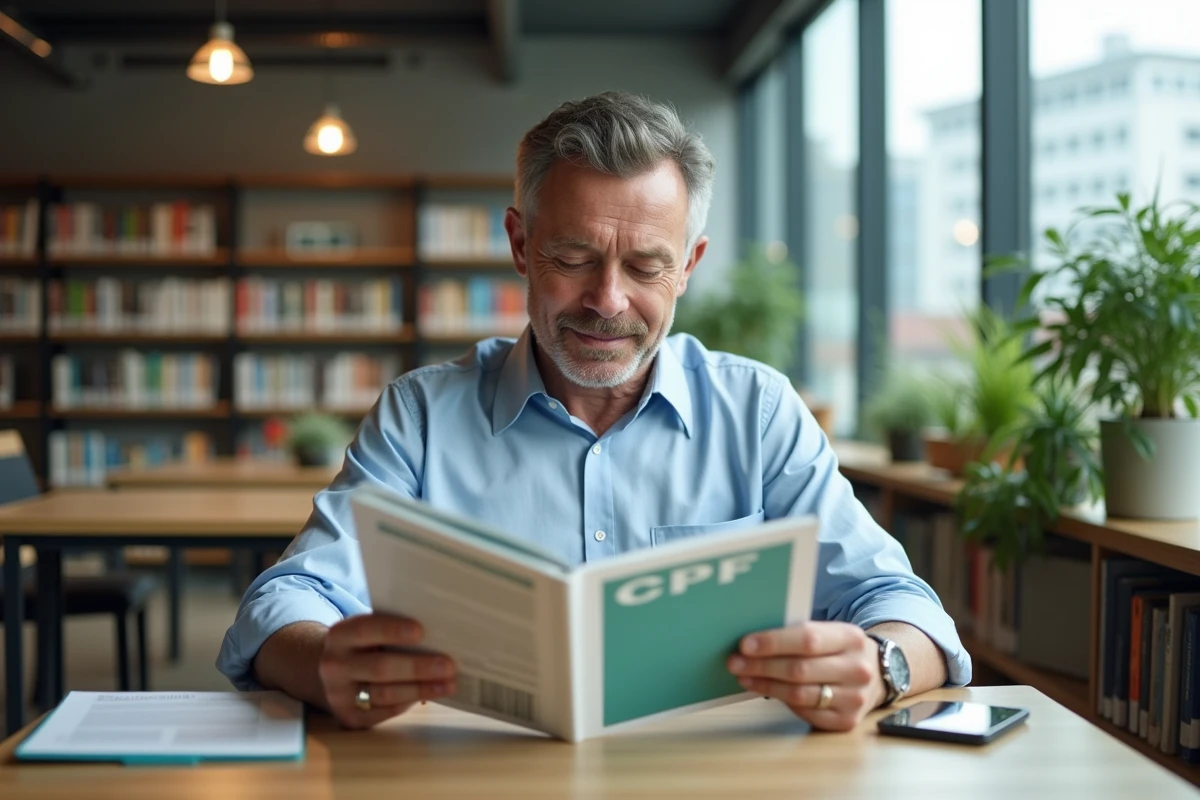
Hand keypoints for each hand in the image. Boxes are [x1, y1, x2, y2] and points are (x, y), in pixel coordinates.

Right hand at [317, 612, 455, 728]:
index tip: (421, 631)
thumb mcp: (370, 631)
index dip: (393, 630)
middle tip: (449, 666)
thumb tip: (438, 635)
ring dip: (420, 689)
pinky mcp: (349, 716)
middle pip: (380, 667)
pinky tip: (430, 694)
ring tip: (448, 684)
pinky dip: (409, 702)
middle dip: (418, 667)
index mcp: (340, 635)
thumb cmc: (367, 645)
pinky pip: (385, 711)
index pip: (366, 630)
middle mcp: (334, 665)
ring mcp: (338, 694)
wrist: (337, 673)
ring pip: (385, 693)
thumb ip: (393, 630)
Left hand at [727, 622, 885, 731]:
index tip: (744, 644)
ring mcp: (854, 698)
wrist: (877, 674)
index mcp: (851, 638)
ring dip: (766, 685)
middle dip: (762, 666)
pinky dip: (782, 700)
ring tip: (744, 677)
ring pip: (799, 694)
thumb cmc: (838, 650)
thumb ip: (798, 635)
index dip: (773, 642)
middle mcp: (857, 669)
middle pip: (800, 669)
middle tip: (734, 662)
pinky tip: (765, 690)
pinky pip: (806, 712)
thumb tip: (752, 641)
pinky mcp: (847, 721)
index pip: (807, 639)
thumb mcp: (829, 633)